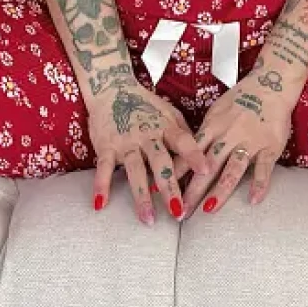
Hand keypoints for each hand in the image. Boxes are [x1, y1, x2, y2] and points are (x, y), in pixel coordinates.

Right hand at [89, 78, 210, 225]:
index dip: (194, 155)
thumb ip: (183, 133)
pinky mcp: (106, 146)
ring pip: (134, 170)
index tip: (206, 171)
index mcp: (165, 126)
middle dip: (169, 187)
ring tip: (148, 219)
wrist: (111, 87)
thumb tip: (203, 155)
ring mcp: (126, 141)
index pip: (183, 141)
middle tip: (178, 212)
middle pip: (160, 162)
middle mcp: (147, 135)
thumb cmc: (145, 105)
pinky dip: (101, 185)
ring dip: (141, 195)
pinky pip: (103, 168)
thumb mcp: (168, 113)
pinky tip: (100, 204)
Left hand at [176, 75, 293, 219]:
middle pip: (208, 165)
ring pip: (233, 168)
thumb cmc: (241, 98)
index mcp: (213, 126)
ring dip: (221, 190)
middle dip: (194, 190)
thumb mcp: (217, 111)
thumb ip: (205, 133)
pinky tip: (253, 200)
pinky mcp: (269, 146)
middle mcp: (229, 135)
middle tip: (181, 212)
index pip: (191, 153)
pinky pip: (264, 168)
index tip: (161, 189)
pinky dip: (259, 184)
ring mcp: (249, 141)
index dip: (176, 172)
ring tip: (209, 209)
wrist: (271, 84)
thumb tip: (184, 154)